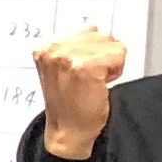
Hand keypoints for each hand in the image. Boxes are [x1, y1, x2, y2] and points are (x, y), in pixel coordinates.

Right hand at [34, 28, 128, 160]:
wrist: (68, 132)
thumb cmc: (69, 105)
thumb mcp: (60, 69)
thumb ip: (73, 47)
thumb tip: (95, 29)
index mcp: (43, 47)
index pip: (88, 29)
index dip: (93, 52)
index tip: (82, 71)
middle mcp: (52, 49)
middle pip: (101, 34)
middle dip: (102, 55)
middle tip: (90, 78)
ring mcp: (66, 57)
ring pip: (111, 43)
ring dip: (110, 63)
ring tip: (95, 81)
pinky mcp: (83, 66)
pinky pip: (118, 55)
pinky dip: (116, 70)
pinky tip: (101, 85)